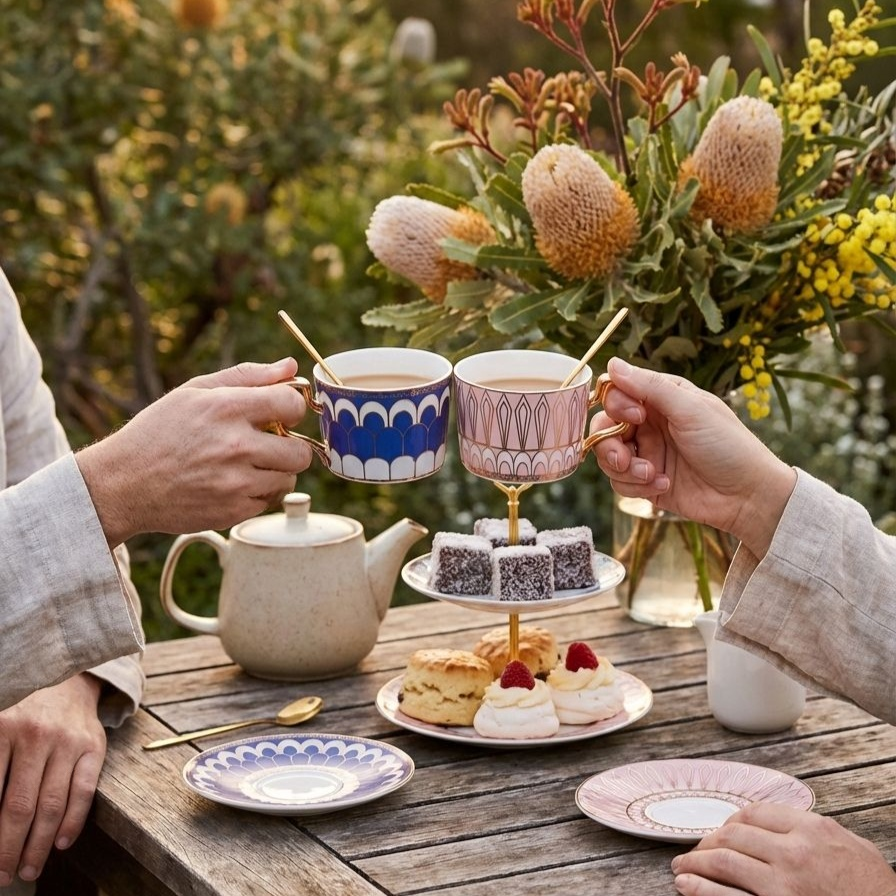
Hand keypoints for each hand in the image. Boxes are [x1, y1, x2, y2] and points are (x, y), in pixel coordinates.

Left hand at [0, 674, 105, 885]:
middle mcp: (35, 735)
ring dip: (38, 845)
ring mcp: (67, 741)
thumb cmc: (22, 712)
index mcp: (2, 729)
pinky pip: (83, 791)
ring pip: (51, 805)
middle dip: (7, 848)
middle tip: (2, 876)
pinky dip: (73, 822)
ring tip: (28, 870)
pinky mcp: (93, 745)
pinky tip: (62, 844)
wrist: (67, 680)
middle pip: (18, 806)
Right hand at [77, 357, 313, 544]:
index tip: (281, 412)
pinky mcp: (233, 511)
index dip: (292, 407)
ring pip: (289, 478)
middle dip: (290, 446)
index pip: (292, 404)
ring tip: (246, 464)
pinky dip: (258, 492)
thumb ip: (248, 376)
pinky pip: (269, 500)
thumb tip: (291, 366)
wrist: (122, 485)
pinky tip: (233, 483)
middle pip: (301, 451)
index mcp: (226, 409)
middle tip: (269, 443)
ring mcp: (236, 483)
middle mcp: (235, 446)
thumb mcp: (194, 392)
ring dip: (275, 470)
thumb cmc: (159, 432)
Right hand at [590, 357, 795, 556]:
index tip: (635, 416)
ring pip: (607, 457)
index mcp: (661, 399)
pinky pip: (620, 482)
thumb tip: (613, 363)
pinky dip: (636, 486)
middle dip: (608, 444)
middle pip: (604, 426)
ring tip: (651, 474)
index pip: (616, 392)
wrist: (747, 496)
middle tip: (624, 458)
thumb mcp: (690, 409)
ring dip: (624, 469)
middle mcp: (649, 424)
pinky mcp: (645, 482)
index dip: (615, 404)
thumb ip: (650, 386)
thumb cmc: (728, 445)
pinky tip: (663, 485)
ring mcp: (647, 453)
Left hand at [671, 802, 895, 895]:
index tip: (722, 830)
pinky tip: (687, 886)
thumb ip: (816, 831)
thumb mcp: (852, 846)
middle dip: (707, 841)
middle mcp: (792, 853)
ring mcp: (782, 886)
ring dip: (695, 863)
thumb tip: (784, 823)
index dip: (731, 821)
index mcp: (810, 830)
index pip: (754, 813)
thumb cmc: (874, 890)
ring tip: (681, 867)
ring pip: (723, 863)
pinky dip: (701, 890)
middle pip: (733, 836)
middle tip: (693, 850)